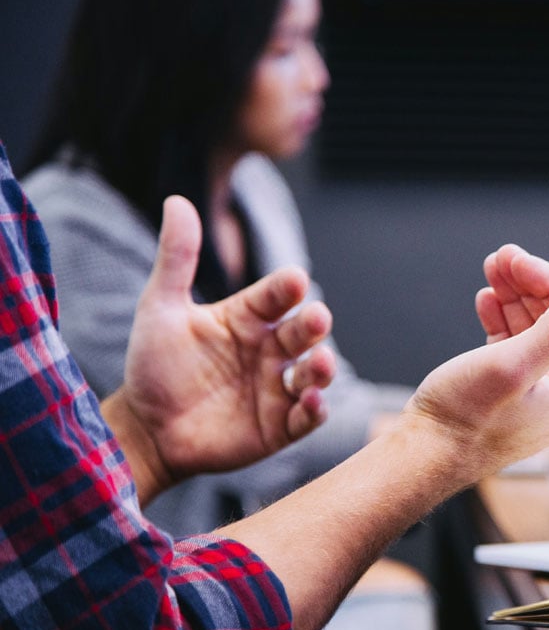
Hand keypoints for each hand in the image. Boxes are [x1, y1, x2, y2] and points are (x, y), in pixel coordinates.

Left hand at [107, 196, 335, 497]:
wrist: (145, 430)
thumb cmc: (154, 366)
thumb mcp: (160, 308)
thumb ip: (176, 258)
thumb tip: (176, 200)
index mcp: (248, 318)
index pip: (276, 296)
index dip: (286, 288)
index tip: (293, 279)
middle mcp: (269, 350)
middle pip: (303, 332)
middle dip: (313, 324)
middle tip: (316, 318)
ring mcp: (277, 388)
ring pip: (314, 373)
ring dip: (323, 368)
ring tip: (320, 364)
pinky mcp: (280, 426)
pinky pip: (307, 417)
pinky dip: (315, 410)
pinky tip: (311, 401)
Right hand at [403, 244, 548, 478]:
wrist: (424, 456)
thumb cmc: (464, 419)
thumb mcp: (513, 365)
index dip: (548, 281)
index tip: (516, 259)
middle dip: (529, 285)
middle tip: (500, 257)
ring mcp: (539, 393)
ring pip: (534, 329)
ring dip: (514, 297)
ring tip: (491, 270)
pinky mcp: (512, 393)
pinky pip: (516, 346)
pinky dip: (502, 320)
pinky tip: (487, 301)